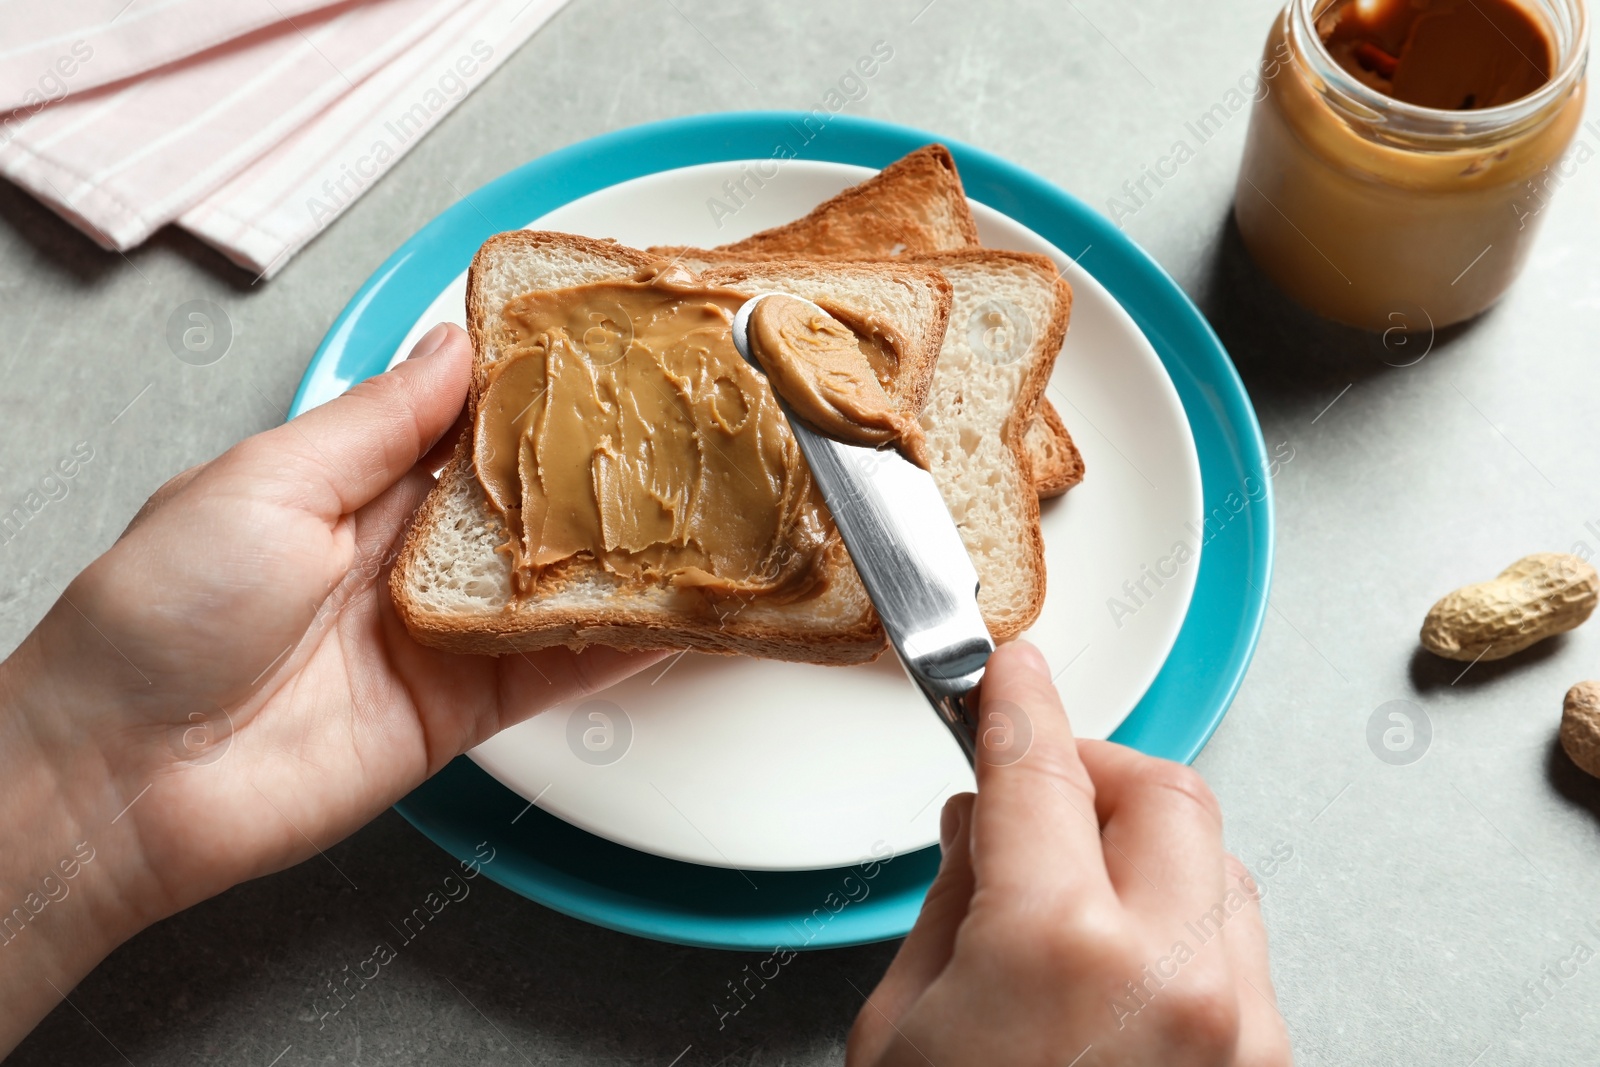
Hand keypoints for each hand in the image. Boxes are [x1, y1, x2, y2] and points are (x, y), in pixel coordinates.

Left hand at [0, 324, 657, 1050]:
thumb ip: (378, 422)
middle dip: (598, 465)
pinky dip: (616, 644)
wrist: (125, 779)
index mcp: (351, 482)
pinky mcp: (463, 707)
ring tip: (707, 510)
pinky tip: (674, 614)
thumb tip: (454, 345)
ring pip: (554, 582)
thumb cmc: (160, 613)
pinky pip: (555, 669)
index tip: (607, 350)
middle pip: (525, 501)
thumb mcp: (266, 480)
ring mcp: (440, 632)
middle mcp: (405, 554)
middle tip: (683, 424)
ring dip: (622, 553)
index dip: (535, 388)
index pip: (467, 421)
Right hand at [847, 641, 1291, 1065]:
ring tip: (1076, 891)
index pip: (1041, 767)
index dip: (1018, 704)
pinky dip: (1180, 927)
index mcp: (1060, 947)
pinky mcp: (1264, 1062)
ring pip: (1219, 861)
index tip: (1010, 676)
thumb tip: (980, 825)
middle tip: (1035, 795)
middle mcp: (1173, 976)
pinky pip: (1238, 947)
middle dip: (1095, 773)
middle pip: (1163, 791)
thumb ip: (951, 904)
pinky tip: (1121, 960)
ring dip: (1147, 852)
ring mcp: (1236, 1025)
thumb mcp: (900, 1026)